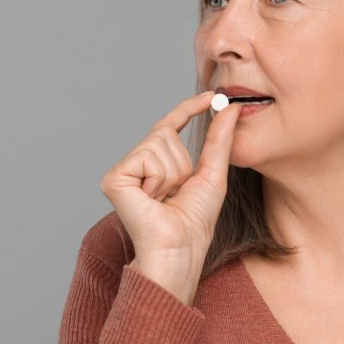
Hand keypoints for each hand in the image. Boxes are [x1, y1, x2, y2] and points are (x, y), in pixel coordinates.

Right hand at [99, 90, 240, 305]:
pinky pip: (147, 155)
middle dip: (182, 161)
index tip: (212, 95)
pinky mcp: (114, 178)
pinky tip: (152, 199)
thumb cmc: (195, 221)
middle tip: (177, 191)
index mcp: (155, 165)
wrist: (179, 248)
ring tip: (165, 198)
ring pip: (158, 143)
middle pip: (165, 133)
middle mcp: (135, 165)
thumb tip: (230, 107)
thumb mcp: (213, 173)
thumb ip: (219, 139)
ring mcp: (122, 171)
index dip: (189, 109)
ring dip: (173, 172)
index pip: (169, 126)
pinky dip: (158, 177)